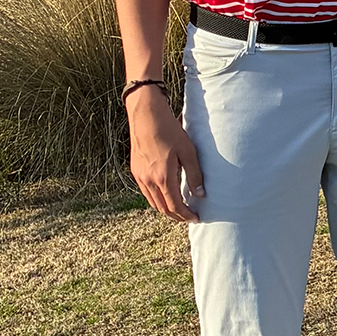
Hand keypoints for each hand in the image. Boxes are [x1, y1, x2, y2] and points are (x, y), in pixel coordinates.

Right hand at [128, 88, 202, 221]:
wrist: (146, 117)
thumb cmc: (170, 132)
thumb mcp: (188, 152)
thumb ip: (195, 175)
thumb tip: (201, 194)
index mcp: (163, 178)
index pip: (175, 206)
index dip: (185, 215)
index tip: (195, 218)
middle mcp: (149, 181)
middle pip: (162, 208)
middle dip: (176, 216)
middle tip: (189, 217)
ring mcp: (140, 177)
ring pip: (153, 202)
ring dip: (166, 209)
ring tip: (179, 209)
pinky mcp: (135, 171)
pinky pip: (146, 192)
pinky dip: (157, 199)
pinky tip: (166, 195)